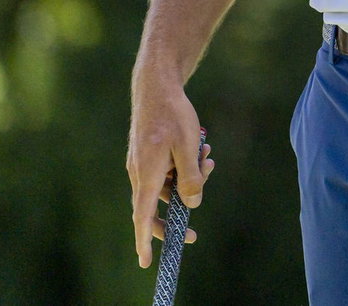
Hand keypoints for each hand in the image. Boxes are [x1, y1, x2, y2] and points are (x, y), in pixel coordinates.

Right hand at [127, 79, 213, 268]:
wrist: (157, 86)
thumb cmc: (173, 114)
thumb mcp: (189, 147)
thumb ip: (191, 178)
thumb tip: (192, 203)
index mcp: (147, 173)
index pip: (143, 215)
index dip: (144, 240)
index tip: (145, 262)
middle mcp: (139, 172)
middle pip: (152, 208)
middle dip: (174, 219)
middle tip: (193, 234)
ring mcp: (141, 163)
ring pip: (165, 187)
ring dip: (187, 182)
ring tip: (208, 159)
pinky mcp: (147, 154)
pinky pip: (165, 172)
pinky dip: (182, 168)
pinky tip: (202, 151)